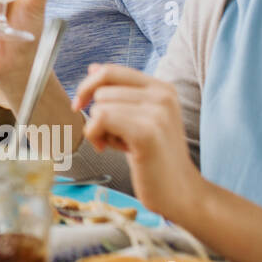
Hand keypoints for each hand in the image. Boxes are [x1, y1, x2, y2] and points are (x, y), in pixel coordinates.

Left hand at [73, 64, 203, 219]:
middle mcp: (162, 95)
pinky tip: (111, 149)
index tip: (80, 105)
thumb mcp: (138, 118)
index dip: (88, 85)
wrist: (181, 193)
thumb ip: (119, 93)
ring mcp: (157, 112)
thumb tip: (93, 68)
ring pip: (99, 105)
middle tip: (112, 136)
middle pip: (101, 89)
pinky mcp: (147, 132)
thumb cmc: (155, 159)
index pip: (110, 70)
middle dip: (96, 114)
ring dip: (99, 129)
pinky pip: (101, 119)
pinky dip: (96, 136)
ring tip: (119, 144)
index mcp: (161, 88)